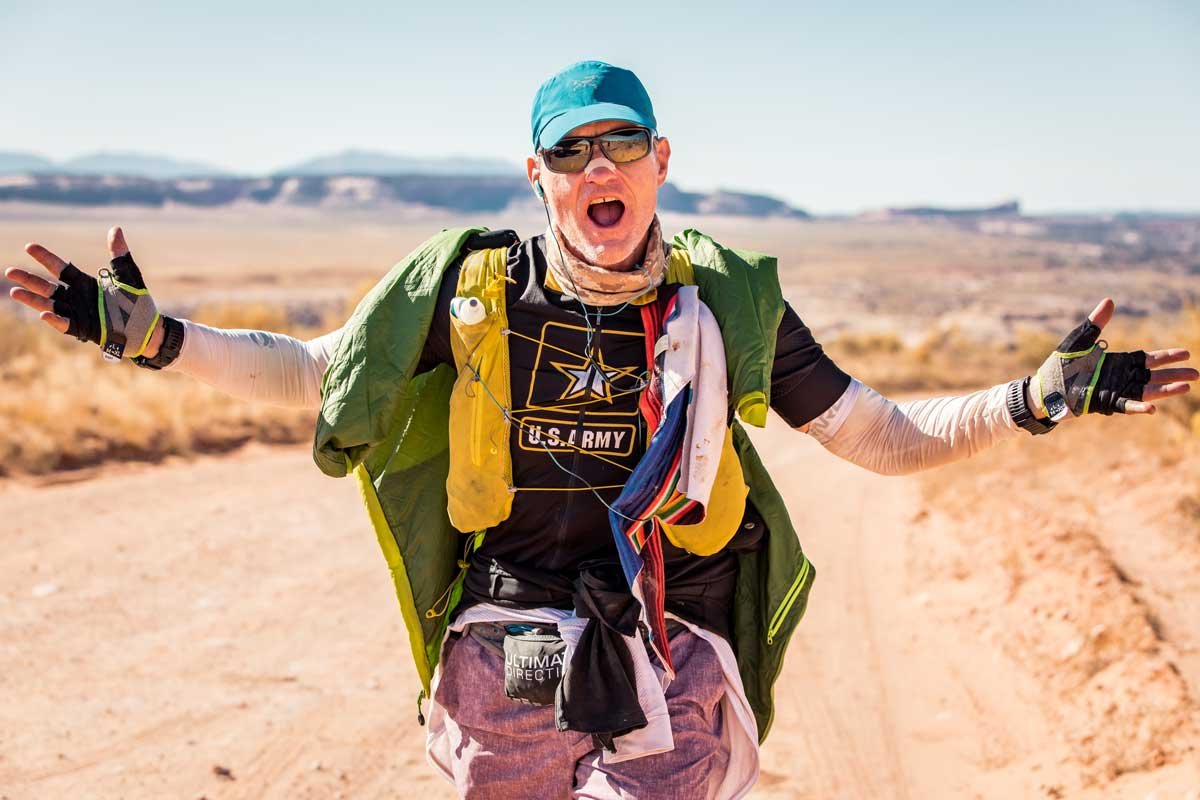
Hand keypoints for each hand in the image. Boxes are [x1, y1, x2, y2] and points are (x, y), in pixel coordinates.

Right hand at [6, 226, 164, 358]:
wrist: (148, 330)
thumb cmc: (137, 303)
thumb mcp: (129, 276)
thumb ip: (119, 255)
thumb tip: (115, 229)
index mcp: (85, 284)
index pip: (61, 268)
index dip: (45, 258)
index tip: (29, 246)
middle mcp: (77, 298)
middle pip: (48, 287)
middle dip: (29, 280)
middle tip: (10, 272)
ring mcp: (79, 314)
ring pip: (50, 305)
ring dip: (33, 299)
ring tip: (14, 292)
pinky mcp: (85, 330)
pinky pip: (66, 324)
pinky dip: (55, 320)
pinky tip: (44, 314)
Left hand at [1032, 298, 1195, 417]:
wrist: (1044, 388)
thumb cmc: (1060, 365)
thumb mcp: (1079, 340)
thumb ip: (1096, 323)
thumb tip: (1110, 301)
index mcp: (1118, 362)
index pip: (1148, 359)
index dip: (1167, 357)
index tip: (1186, 354)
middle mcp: (1120, 377)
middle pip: (1153, 375)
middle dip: (1174, 374)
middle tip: (1196, 374)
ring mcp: (1114, 391)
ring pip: (1146, 391)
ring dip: (1166, 390)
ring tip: (1186, 387)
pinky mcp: (1105, 403)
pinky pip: (1126, 406)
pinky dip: (1139, 407)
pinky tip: (1153, 409)